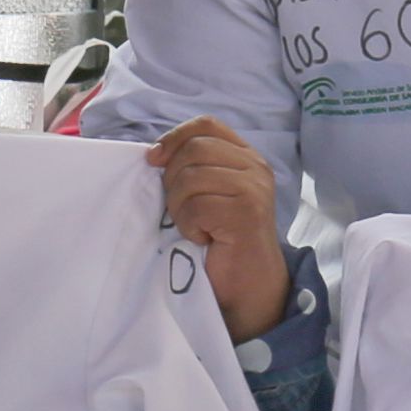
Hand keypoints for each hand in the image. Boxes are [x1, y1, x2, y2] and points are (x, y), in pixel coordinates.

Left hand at [150, 118, 292, 339]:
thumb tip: (154, 154)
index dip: (174, 138)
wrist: (248, 285)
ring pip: (191, 178)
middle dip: (174, 181)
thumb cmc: (221, 240)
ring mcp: (254, 189)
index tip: (154, 161)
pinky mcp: (247, 213)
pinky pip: (196, 206)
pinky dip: (189, 226)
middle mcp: (255, 167)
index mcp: (246, 157)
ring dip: (180, 208)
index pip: (206, 125)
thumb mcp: (207, 194)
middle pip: (194, 149)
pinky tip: (203, 238)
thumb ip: (193, 168)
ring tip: (195, 227)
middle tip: (183, 210)